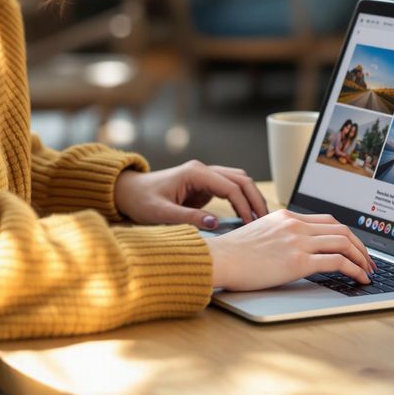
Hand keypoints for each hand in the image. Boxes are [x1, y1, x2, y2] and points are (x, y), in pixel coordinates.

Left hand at [113, 160, 267, 229]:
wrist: (128, 192)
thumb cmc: (142, 200)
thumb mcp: (161, 213)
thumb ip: (188, 217)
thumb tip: (215, 223)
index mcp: (195, 173)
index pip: (229, 186)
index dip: (243, 205)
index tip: (250, 224)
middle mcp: (203, 170)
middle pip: (240, 179)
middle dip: (255, 199)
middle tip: (265, 221)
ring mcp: (204, 176)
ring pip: (238, 181)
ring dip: (251, 197)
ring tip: (260, 218)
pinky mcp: (204, 185)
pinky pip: (230, 188)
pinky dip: (241, 199)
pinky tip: (246, 215)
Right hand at [205, 210, 376, 291]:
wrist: (219, 259)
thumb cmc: (233, 254)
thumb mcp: (259, 234)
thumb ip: (279, 236)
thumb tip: (291, 249)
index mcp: (286, 216)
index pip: (327, 220)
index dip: (346, 234)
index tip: (354, 248)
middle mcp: (295, 224)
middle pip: (341, 229)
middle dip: (360, 246)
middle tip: (368, 261)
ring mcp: (298, 241)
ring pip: (344, 243)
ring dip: (362, 259)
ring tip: (368, 272)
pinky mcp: (298, 260)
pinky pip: (337, 261)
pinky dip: (354, 270)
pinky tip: (359, 279)